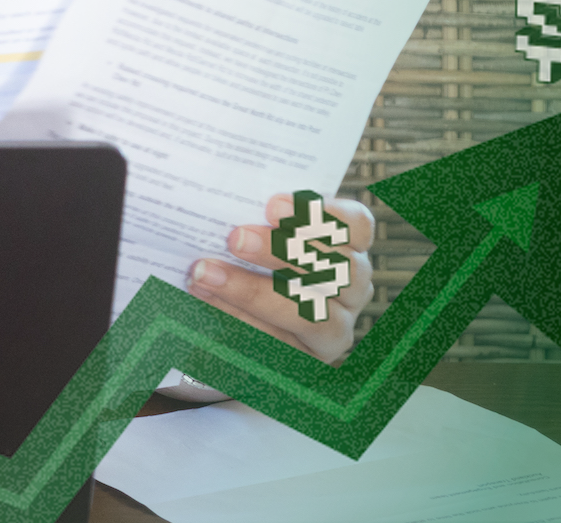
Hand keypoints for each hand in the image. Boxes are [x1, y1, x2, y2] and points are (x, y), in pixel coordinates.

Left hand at [190, 192, 374, 365]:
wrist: (239, 321)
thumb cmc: (251, 261)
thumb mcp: (258, 235)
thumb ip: (253, 219)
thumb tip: (215, 201)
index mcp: (349, 248)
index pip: (355, 225)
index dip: (320, 214)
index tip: (272, 206)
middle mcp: (352, 288)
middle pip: (336, 267)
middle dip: (282, 251)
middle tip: (235, 238)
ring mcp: (336, 327)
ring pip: (310, 312)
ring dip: (253, 292)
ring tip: (205, 273)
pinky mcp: (310, 359)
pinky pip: (279, 342)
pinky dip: (239, 320)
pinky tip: (206, 302)